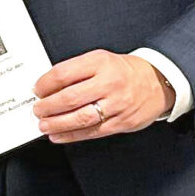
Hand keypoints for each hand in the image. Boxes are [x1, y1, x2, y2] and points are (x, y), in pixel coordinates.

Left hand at [33, 50, 173, 142]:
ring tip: (44, 125)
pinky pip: (93, 132)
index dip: (46, 83)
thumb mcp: (100, 59)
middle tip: (37, 109)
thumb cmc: (123, 70)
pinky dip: (72, 136)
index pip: (65, 73)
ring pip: (80, 118)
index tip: (37, 89)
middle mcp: (108, 83)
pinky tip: (59, 136)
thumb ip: (77, 70)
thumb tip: (49, 85)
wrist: (157, 81)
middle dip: (48, 106)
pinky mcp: (121, 123)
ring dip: (57, 124)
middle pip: (70, 97)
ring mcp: (116, 104)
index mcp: (100, 63)